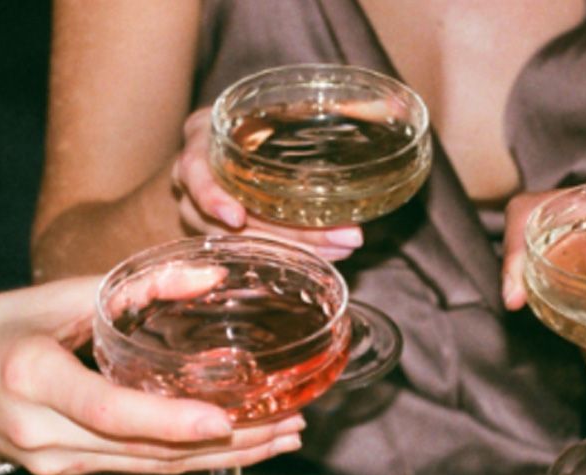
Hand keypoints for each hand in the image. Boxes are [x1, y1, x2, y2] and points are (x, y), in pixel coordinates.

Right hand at [0, 275, 303, 474]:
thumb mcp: (50, 296)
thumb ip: (129, 288)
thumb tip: (209, 276)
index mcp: (31, 378)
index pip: (107, 410)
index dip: (167, 421)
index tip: (223, 420)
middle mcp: (43, 433)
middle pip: (144, 452)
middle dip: (225, 445)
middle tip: (289, 426)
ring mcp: (55, 463)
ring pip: (148, 468)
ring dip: (220, 459)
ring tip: (280, 438)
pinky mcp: (67, 472)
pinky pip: (135, 467)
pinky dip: (187, 458)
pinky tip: (233, 445)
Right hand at [170, 107, 364, 260]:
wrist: (237, 137)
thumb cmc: (257, 117)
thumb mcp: (277, 104)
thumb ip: (315, 110)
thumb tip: (391, 109)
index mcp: (201, 140)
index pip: (193, 172)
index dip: (212, 197)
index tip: (237, 217)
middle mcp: (194, 181)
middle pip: (228, 219)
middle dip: (286, 233)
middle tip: (340, 239)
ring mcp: (205, 213)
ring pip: (242, 244)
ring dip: (294, 249)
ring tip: (341, 248)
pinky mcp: (225, 234)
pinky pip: (251, 252)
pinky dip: (289, 254)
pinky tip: (323, 258)